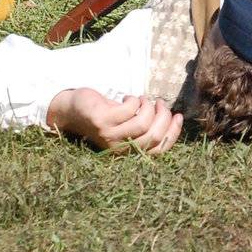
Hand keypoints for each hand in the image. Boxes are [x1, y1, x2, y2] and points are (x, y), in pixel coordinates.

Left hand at [46, 88, 182, 154]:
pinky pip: (130, 109)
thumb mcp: (127, 125)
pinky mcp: (103, 120)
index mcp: (129, 152)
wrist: (73, 111)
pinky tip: (129, 98)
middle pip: (154, 135)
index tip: (178, 116)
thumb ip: (146, 127)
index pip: (159, 149)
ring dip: (149, 107)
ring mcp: (110, 135)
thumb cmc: (105, 117)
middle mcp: (119, 148)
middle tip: (160, 103)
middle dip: (164, 116)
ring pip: (143, 123)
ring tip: (144, 100)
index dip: (173, 132)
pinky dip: (134, 101)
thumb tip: (174, 118)